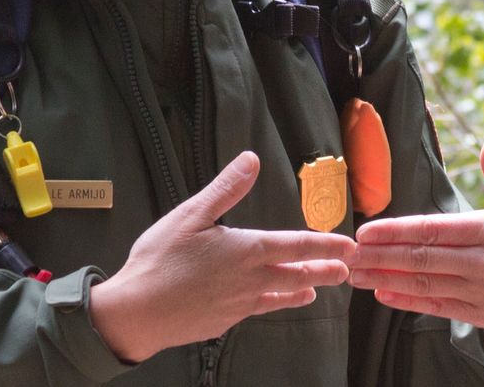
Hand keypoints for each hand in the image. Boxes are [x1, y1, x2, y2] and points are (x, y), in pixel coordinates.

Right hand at [90, 151, 354, 363]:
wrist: (134, 316)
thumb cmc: (158, 262)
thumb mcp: (189, 216)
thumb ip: (225, 188)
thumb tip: (251, 159)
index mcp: (245, 251)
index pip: (296, 246)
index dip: (326, 245)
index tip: (349, 246)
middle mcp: (249, 280)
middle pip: (296, 275)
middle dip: (325, 271)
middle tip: (347, 271)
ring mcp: (237, 306)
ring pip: (278, 296)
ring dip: (301, 290)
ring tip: (315, 291)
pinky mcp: (222, 323)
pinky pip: (253, 310)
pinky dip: (269, 304)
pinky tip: (268, 302)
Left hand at [349, 131, 483, 341]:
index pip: (434, 230)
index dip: (398, 231)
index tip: (367, 231)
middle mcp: (482, 261)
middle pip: (422, 259)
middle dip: (382, 256)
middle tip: (349, 253)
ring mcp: (479, 290)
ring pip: (425, 285)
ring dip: (386, 280)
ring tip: (356, 275)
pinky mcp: (477, 313)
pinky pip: (436, 307)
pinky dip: (408, 302)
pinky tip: (383, 295)